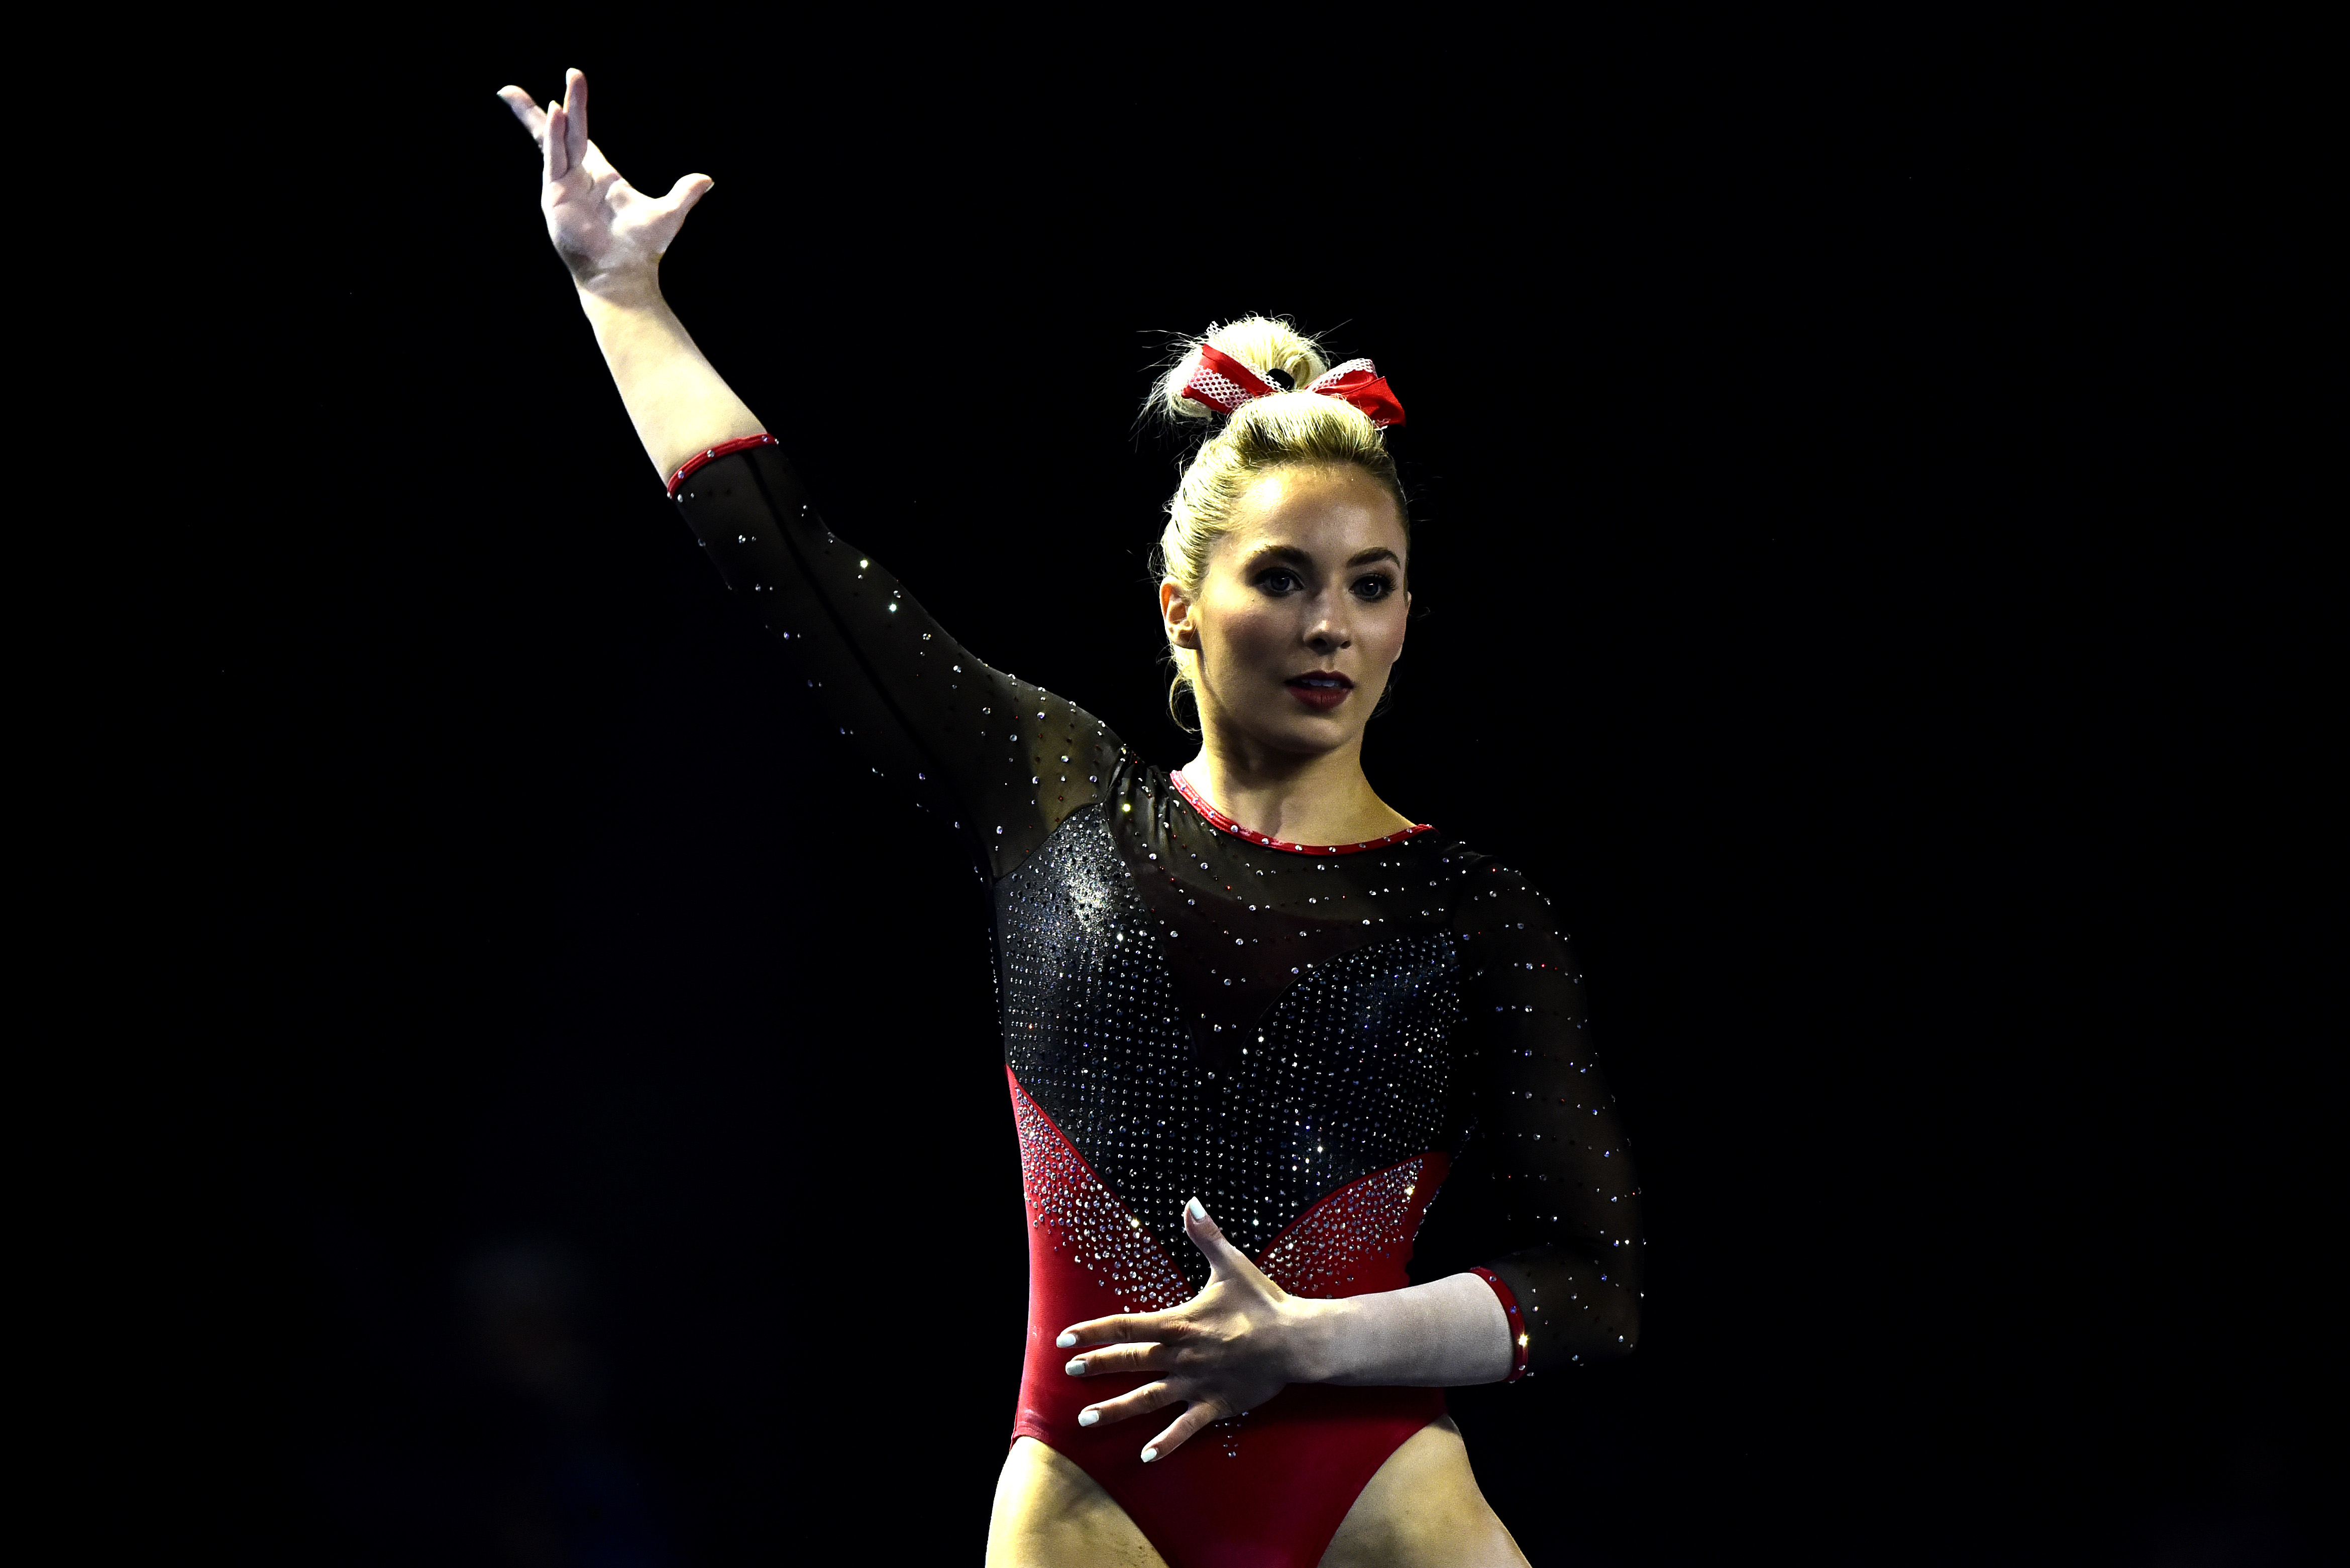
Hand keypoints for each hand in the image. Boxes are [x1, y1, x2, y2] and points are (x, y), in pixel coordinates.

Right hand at [496, 70, 712, 290]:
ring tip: (536, 90)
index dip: (577, 111)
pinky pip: (554, 159)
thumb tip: (707, 179)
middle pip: (565, 131)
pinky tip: (555, 113)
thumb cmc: (642, 248)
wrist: (624, 273)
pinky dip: (554, 136)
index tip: (570, 84)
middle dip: (562, 104)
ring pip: (554, 140)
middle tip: (558, 74)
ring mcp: (564, 186)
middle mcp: (579, 177)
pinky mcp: (555, 197)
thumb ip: (685, 193)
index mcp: (601, 176)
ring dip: (549, 115)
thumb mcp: (669, 213)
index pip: (583, 136)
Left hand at [1057, 1198, 1333, 1461]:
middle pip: (1130, 1361)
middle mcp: (1182, 1356)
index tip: (1065, 1337)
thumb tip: (1191, 1202)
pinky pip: (1186, 1427)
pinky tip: (1145, 1457)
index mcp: (1180, 1323)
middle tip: (1068, 1371)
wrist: (1297, 1340)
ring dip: (1116, 1409)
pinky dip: (1166, 1443)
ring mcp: (1196, 1384)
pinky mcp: (1215, 1405)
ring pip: (1148, 1398)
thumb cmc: (1263, 1302)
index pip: (1126, 1326)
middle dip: (1097, 1365)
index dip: (1094, 1331)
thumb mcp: (1232, 1265)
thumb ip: (1206, 1236)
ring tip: (1086, 1419)